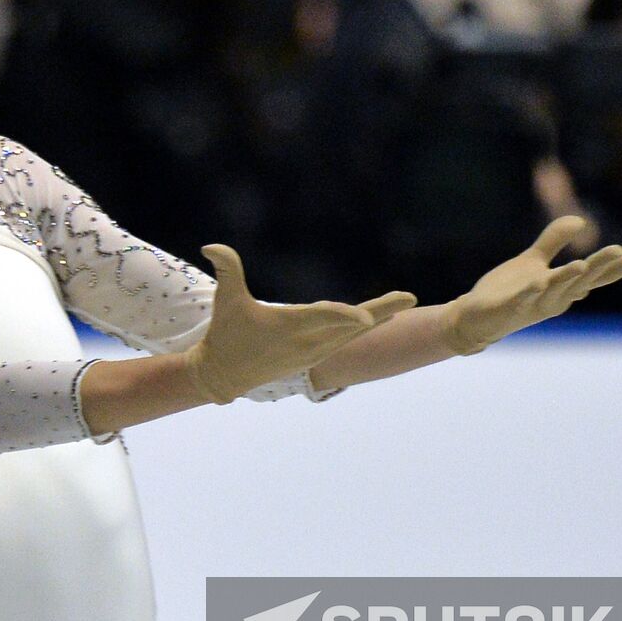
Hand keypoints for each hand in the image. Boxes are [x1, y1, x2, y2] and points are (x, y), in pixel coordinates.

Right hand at [182, 244, 416, 403]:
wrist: (224, 375)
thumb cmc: (225, 334)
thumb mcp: (224, 300)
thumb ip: (226, 269)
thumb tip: (210, 245)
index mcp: (289, 326)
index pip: (323, 319)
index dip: (345, 316)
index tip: (367, 318)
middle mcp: (307, 342)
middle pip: (351, 326)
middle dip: (382, 311)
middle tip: (410, 297)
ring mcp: (313, 352)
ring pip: (352, 334)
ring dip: (378, 318)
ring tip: (402, 303)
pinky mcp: (314, 357)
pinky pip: (346, 341)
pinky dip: (362, 328)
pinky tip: (379, 319)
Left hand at [441, 217, 621, 354]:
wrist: (476, 317)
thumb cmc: (509, 291)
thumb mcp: (533, 260)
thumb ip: (554, 240)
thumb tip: (580, 220)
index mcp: (565, 287)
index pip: (600, 275)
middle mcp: (556, 298)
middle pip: (584, 281)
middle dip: (600, 266)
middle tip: (620, 250)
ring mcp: (534, 304)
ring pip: (556, 289)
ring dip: (568, 277)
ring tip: (582, 263)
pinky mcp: (510, 307)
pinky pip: (522, 299)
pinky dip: (531, 291)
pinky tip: (539, 282)